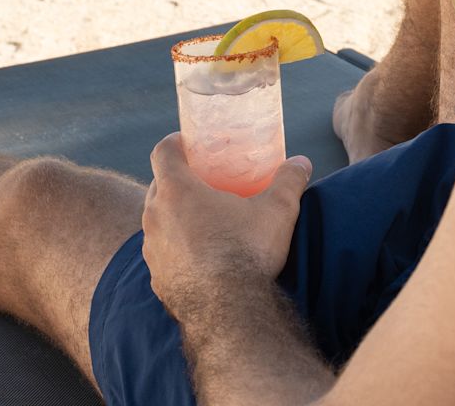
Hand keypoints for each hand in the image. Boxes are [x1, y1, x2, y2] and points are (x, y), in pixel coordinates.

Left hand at [141, 134, 312, 321]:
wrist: (229, 312)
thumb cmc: (249, 251)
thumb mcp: (277, 210)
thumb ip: (288, 181)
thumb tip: (301, 162)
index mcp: (177, 191)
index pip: (162, 152)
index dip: (174, 143)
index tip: (187, 143)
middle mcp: (155, 217)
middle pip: (158, 187)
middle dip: (176, 181)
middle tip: (202, 182)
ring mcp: (152, 251)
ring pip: (157, 222)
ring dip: (173, 217)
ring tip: (201, 221)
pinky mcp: (156, 279)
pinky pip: (162, 255)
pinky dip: (176, 250)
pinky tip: (198, 258)